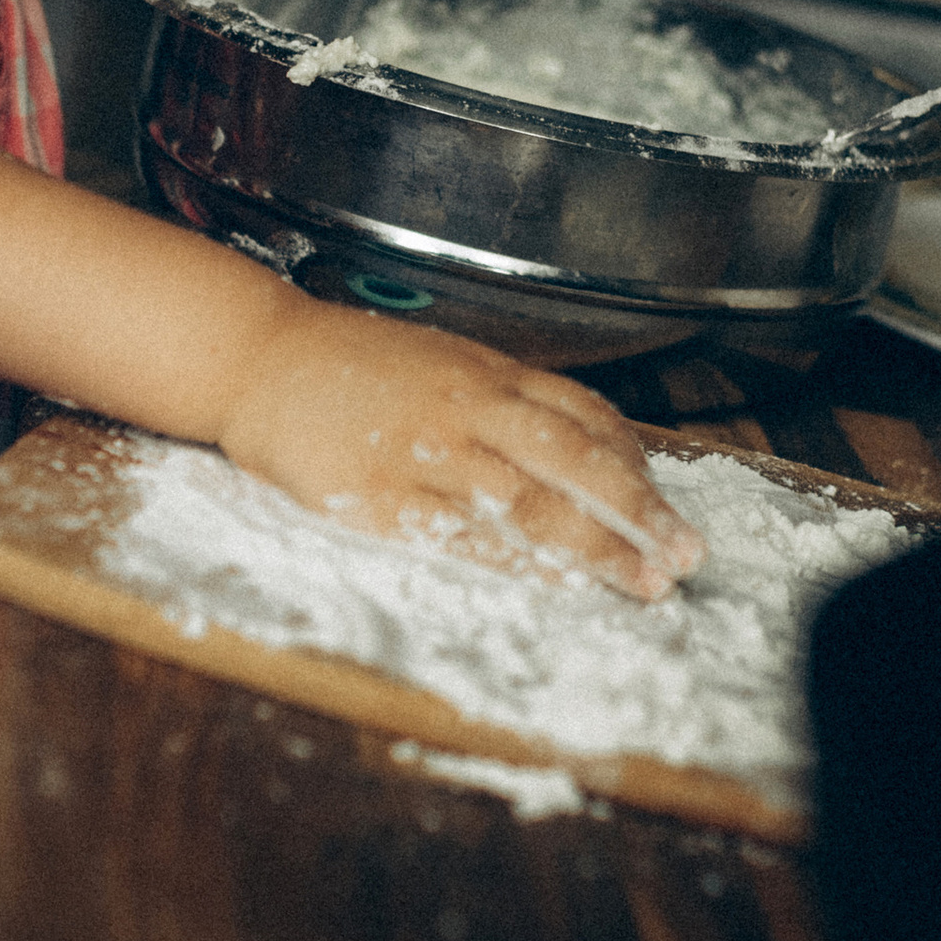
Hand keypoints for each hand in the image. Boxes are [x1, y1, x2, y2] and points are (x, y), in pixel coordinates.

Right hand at [212, 303, 702, 599]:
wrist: (256, 355)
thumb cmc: (344, 364)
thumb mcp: (436, 362)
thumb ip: (496, 398)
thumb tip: (564, 439)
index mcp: (486, 372)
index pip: (585, 416)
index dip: (635, 466)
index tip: (665, 506)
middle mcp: (469, 406)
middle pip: (574, 459)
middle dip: (638, 511)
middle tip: (684, 555)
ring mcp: (426, 449)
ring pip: (530, 499)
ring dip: (594, 546)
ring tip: (640, 583)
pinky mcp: (380, 494)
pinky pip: (459, 533)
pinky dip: (512, 561)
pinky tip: (550, 585)